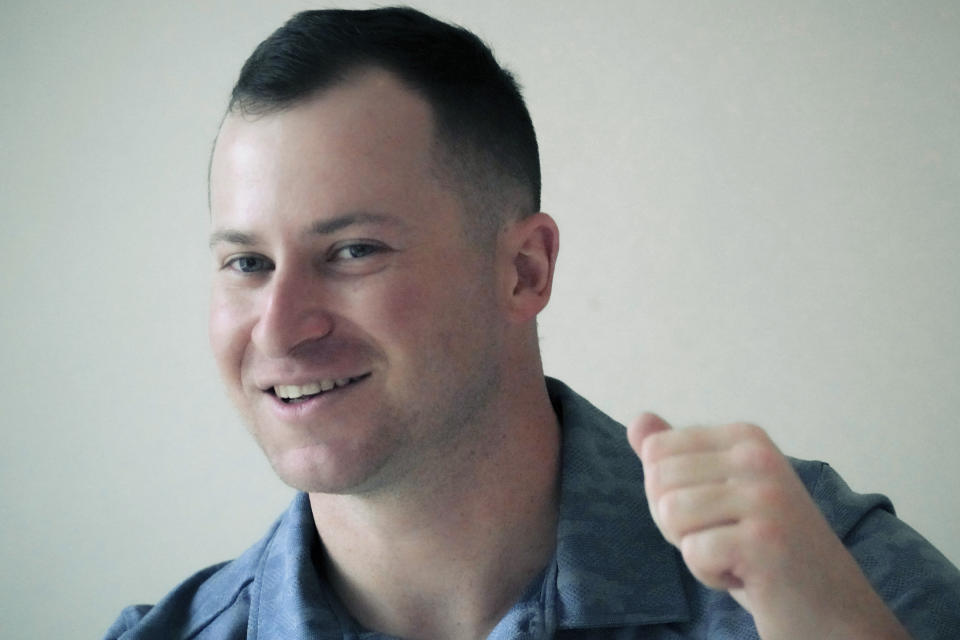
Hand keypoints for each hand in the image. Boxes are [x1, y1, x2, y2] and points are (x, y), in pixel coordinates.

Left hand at [627, 413, 910, 639]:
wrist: (833, 609)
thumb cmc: (769, 551)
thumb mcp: (720, 493)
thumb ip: (679, 456)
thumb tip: (638, 422)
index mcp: (745, 437)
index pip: (656, 451)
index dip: (669, 494)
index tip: (715, 514)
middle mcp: (757, 456)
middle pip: (657, 481)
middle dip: (677, 523)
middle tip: (727, 538)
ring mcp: (764, 495)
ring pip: (670, 514)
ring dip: (694, 549)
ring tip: (736, 555)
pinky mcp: (764, 539)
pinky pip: (693, 552)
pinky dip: (710, 575)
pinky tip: (747, 575)